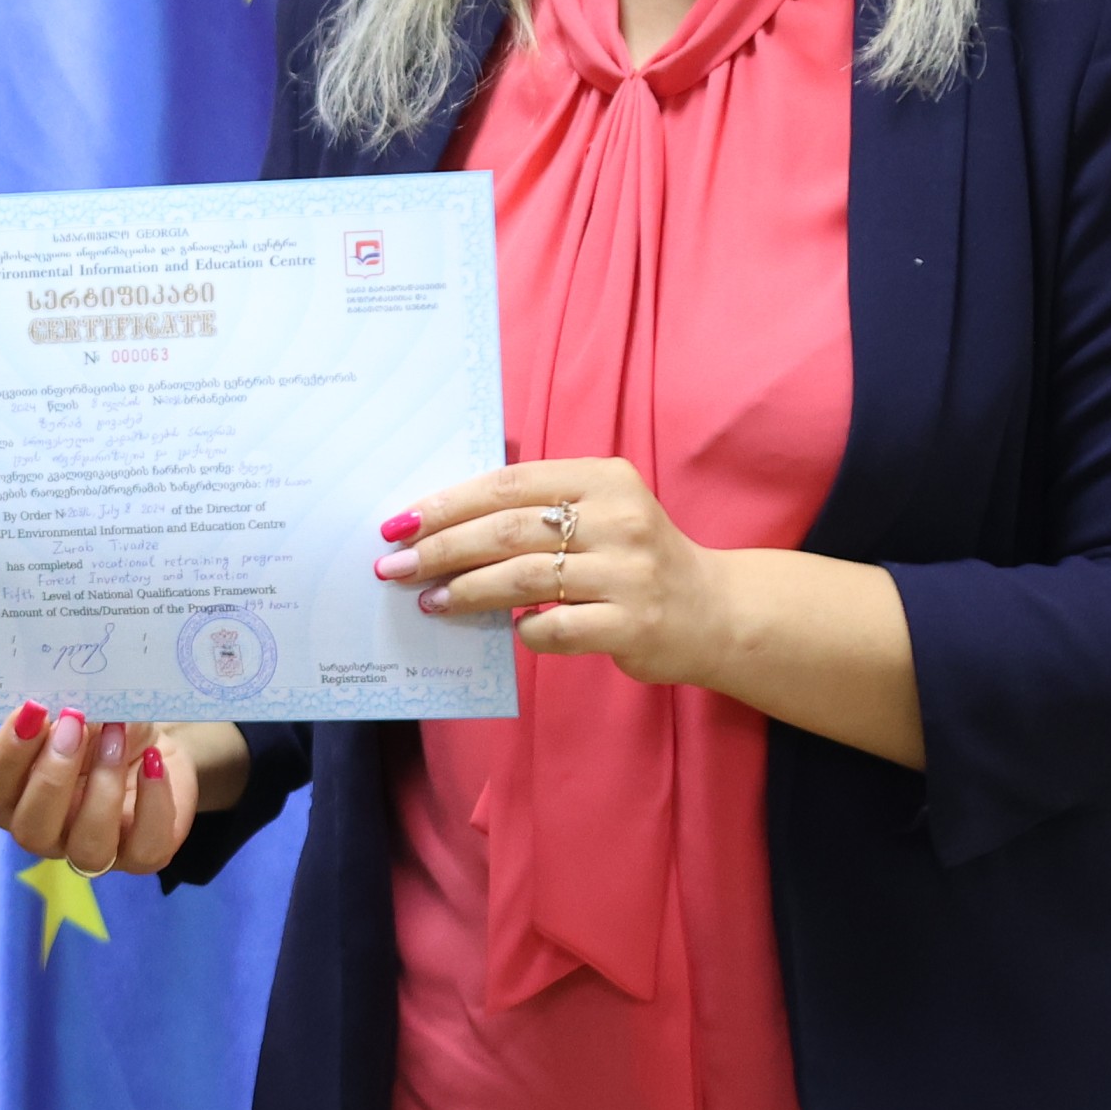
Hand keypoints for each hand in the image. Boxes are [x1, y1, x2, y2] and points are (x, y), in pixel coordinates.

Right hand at [0, 707, 216, 876]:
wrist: (153, 744)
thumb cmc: (100, 728)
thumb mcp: (82, 710)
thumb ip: (65, 713)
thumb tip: (66, 702)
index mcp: (15, 796)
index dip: (8, 752)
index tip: (34, 708)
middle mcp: (46, 832)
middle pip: (31, 829)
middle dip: (52, 775)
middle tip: (74, 723)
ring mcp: (92, 850)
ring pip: (87, 848)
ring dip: (102, 789)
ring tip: (117, 737)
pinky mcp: (140, 856)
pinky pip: (144, 849)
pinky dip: (152, 802)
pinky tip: (153, 763)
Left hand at [378, 458, 744, 689]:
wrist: (714, 611)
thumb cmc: (635, 559)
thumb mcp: (600, 512)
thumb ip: (538, 509)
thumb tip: (443, 523)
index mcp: (604, 478)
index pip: (509, 484)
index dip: (449, 502)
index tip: (401, 521)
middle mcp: (619, 519)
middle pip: (507, 529)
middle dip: (442, 548)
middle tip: (395, 565)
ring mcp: (628, 573)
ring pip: (524, 578)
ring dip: (467, 591)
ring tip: (431, 600)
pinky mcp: (632, 623)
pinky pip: (555, 628)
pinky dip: (524, 630)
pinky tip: (509, 631)